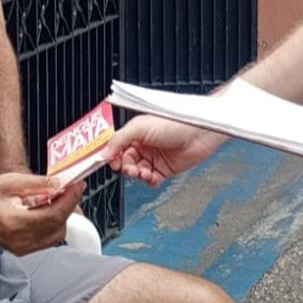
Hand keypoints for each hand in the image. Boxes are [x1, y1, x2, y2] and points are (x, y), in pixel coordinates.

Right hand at [0, 173, 85, 255]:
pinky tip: (45, 208)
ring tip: (56, 196)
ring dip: (61, 215)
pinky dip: (52, 223)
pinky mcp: (21, 250)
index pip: (54, 215)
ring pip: (55, 236)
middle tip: (69, 187)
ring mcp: (21, 248)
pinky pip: (46, 239)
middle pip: (58, 227)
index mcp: (16, 223)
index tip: (78, 185)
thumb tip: (60, 183)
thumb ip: (37, 183)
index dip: (71, 199)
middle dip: (68, 206)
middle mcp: (20, 241)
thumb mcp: (9, 182)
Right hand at [106, 115, 226, 185]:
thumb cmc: (175, 122)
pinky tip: (152, 176)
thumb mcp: (140, 127)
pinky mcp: (165, 169)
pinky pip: (150, 180)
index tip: (111, 162)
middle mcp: (144, 145)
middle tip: (130, 168)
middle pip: (125, 161)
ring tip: (143, 172)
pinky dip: (148, 180)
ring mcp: (154, 157)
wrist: (199, 133)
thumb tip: (104, 152)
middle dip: (125, 167)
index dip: (112, 155)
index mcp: (136, 132)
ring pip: (137, 172)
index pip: (117, 146)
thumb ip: (119, 139)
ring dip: (137, 174)